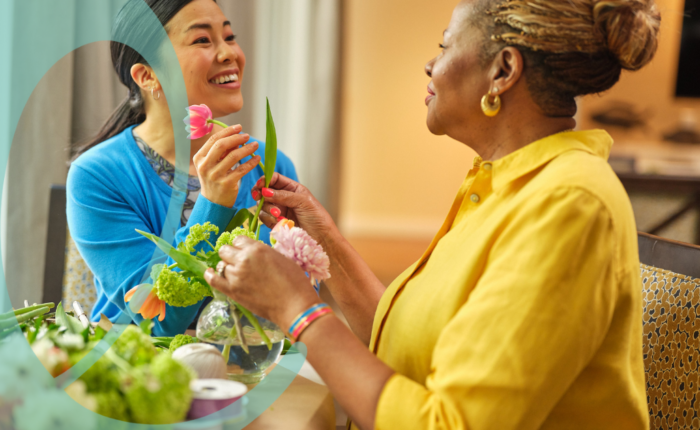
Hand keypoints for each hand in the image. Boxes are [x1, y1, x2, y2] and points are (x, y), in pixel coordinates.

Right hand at [193, 125, 260, 207]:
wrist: (214, 202)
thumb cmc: (214, 179)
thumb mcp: (212, 164)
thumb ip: (221, 151)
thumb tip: (236, 137)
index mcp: (199, 158)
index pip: (214, 140)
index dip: (227, 131)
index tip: (239, 127)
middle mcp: (205, 166)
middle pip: (222, 145)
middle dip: (236, 138)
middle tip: (247, 136)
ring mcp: (215, 175)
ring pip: (234, 156)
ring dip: (247, 149)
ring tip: (255, 145)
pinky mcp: (227, 184)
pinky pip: (242, 169)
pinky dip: (251, 162)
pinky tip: (257, 158)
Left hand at [204, 236, 319, 330]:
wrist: (294, 305)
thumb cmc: (294, 282)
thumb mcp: (281, 258)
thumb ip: (264, 253)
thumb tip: (254, 253)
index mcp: (257, 248)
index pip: (238, 240)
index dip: (241, 245)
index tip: (244, 251)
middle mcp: (243, 259)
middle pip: (225, 250)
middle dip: (231, 254)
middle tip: (239, 262)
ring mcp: (235, 276)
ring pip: (221, 265)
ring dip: (227, 267)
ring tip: (237, 274)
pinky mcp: (232, 291)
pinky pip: (213, 280)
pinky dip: (210, 275)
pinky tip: (210, 273)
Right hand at [251, 173, 337, 246]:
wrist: (320, 237)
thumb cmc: (316, 216)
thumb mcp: (302, 201)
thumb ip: (283, 195)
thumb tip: (265, 191)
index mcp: (291, 188)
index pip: (274, 179)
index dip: (265, 179)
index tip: (259, 185)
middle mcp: (283, 197)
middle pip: (264, 191)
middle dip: (261, 195)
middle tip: (260, 198)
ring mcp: (278, 210)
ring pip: (262, 205)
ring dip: (267, 209)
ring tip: (279, 215)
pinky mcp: (275, 222)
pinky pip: (264, 218)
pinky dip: (268, 219)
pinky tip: (279, 222)